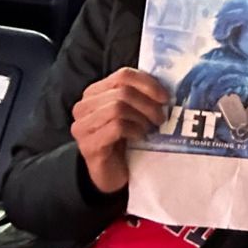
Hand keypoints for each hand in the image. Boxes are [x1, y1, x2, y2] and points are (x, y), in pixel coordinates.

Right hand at [71, 67, 167, 193]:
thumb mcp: (131, 112)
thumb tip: (165, 88)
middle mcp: (83, 107)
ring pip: (118, 108)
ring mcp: (82, 126)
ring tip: (151, 127)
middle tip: (161, 117)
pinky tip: (140, 137)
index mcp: (94, 93)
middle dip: (148, 104)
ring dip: (142, 117)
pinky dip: (134, 130)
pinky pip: (117, 127)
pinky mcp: (88, 144)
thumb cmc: (124, 138)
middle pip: (123, 92)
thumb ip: (140, 96)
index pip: (123, 75)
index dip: (148, 83)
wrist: (111, 172)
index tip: (165, 97)